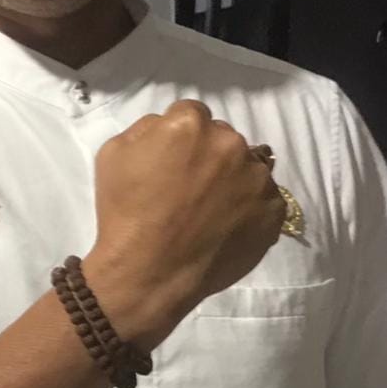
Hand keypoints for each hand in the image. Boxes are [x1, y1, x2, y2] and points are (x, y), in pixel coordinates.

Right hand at [83, 100, 285, 348]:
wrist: (150, 273)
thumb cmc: (124, 214)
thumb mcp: (113, 154)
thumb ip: (145, 128)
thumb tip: (168, 127)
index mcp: (190, 125)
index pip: (193, 114)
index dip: (181, 138)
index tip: (173, 161)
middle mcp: (231, 144)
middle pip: (224, 138)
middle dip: (209, 156)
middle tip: (190, 189)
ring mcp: (258, 179)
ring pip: (248, 168)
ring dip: (233, 181)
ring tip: (210, 212)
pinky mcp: (274, 211)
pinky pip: (264, 200)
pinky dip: (249, 209)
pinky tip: (226, 227)